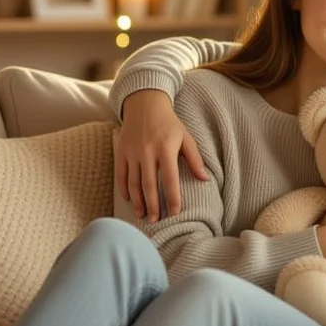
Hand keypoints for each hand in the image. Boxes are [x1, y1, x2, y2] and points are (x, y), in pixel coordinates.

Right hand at [117, 90, 206, 221]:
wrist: (145, 105)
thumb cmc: (170, 124)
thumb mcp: (186, 137)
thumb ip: (195, 159)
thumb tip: (205, 179)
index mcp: (166, 149)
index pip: (170, 178)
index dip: (172, 197)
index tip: (175, 212)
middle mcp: (147, 151)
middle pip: (149, 184)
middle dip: (153, 205)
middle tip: (156, 221)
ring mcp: (132, 152)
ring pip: (133, 182)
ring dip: (138, 201)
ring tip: (143, 215)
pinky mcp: (121, 151)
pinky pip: (121, 174)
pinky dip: (124, 189)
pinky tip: (129, 201)